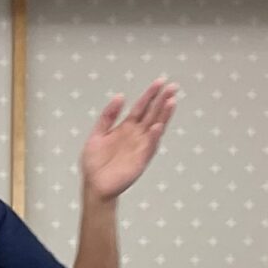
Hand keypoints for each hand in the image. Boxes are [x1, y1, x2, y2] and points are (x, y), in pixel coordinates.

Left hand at [78, 79, 177, 202]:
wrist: (94, 186)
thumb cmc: (95, 163)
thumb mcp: (97, 134)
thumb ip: (108, 116)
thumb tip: (120, 96)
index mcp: (126, 127)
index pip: (142, 107)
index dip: (150, 94)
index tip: (160, 82)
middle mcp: (137, 135)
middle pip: (152, 114)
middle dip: (162, 100)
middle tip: (173, 86)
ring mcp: (140, 147)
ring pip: (155, 127)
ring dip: (164, 115)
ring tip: (171, 101)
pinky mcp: (141, 160)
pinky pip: (149, 147)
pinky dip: (154, 138)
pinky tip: (158, 127)